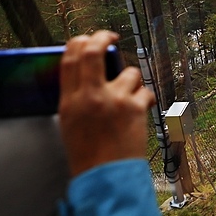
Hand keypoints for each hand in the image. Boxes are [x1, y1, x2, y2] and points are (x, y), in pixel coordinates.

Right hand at [58, 30, 155, 176]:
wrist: (106, 178)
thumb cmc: (88, 154)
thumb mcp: (70, 123)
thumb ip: (76, 97)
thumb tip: (88, 74)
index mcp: (69, 101)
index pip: (70, 58)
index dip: (79, 42)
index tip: (88, 39)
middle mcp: (90, 96)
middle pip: (93, 51)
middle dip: (102, 37)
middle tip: (110, 36)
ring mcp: (114, 100)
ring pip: (129, 72)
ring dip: (132, 83)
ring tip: (128, 103)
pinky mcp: (135, 108)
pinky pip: (145, 92)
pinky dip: (144, 101)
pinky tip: (139, 115)